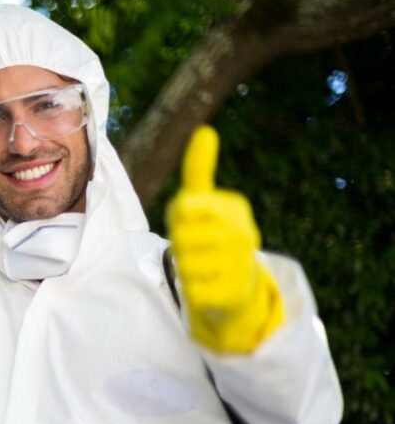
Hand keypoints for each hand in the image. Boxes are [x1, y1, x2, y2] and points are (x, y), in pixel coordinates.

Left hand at [166, 126, 284, 352]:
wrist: (238, 286)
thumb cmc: (210, 236)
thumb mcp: (202, 201)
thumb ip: (199, 169)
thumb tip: (206, 129)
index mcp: (234, 208)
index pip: (184, 207)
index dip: (179, 218)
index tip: (191, 220)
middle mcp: (244, 233)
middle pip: (179, 237)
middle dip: (179, 244)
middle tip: (194, 248)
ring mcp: (241, 264)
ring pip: (183, 263)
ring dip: (184, 267)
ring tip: (202, 267)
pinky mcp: (233, 293)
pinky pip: (192, 288)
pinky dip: (192, 289)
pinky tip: (208, 286)